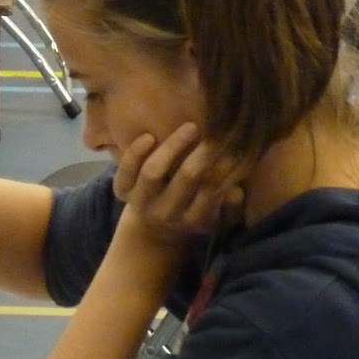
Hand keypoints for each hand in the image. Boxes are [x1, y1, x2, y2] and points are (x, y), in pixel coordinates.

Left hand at [112, 123, 242, 249]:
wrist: (154, 230)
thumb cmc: (194, 213)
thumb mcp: (217, 218)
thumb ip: (231, 207)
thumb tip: (236, 189)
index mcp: (194, 221)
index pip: (212, 191)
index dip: (225, 167)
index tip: (234, 147)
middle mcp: (166, 213)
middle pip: (186, 177)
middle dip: (203, 151)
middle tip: (216, 132)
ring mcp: (141, 203)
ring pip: (153, 171)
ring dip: (173, 146)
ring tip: (191, 128)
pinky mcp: (121, 192)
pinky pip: (124, 171)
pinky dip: (135, 153)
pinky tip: (149, 137)